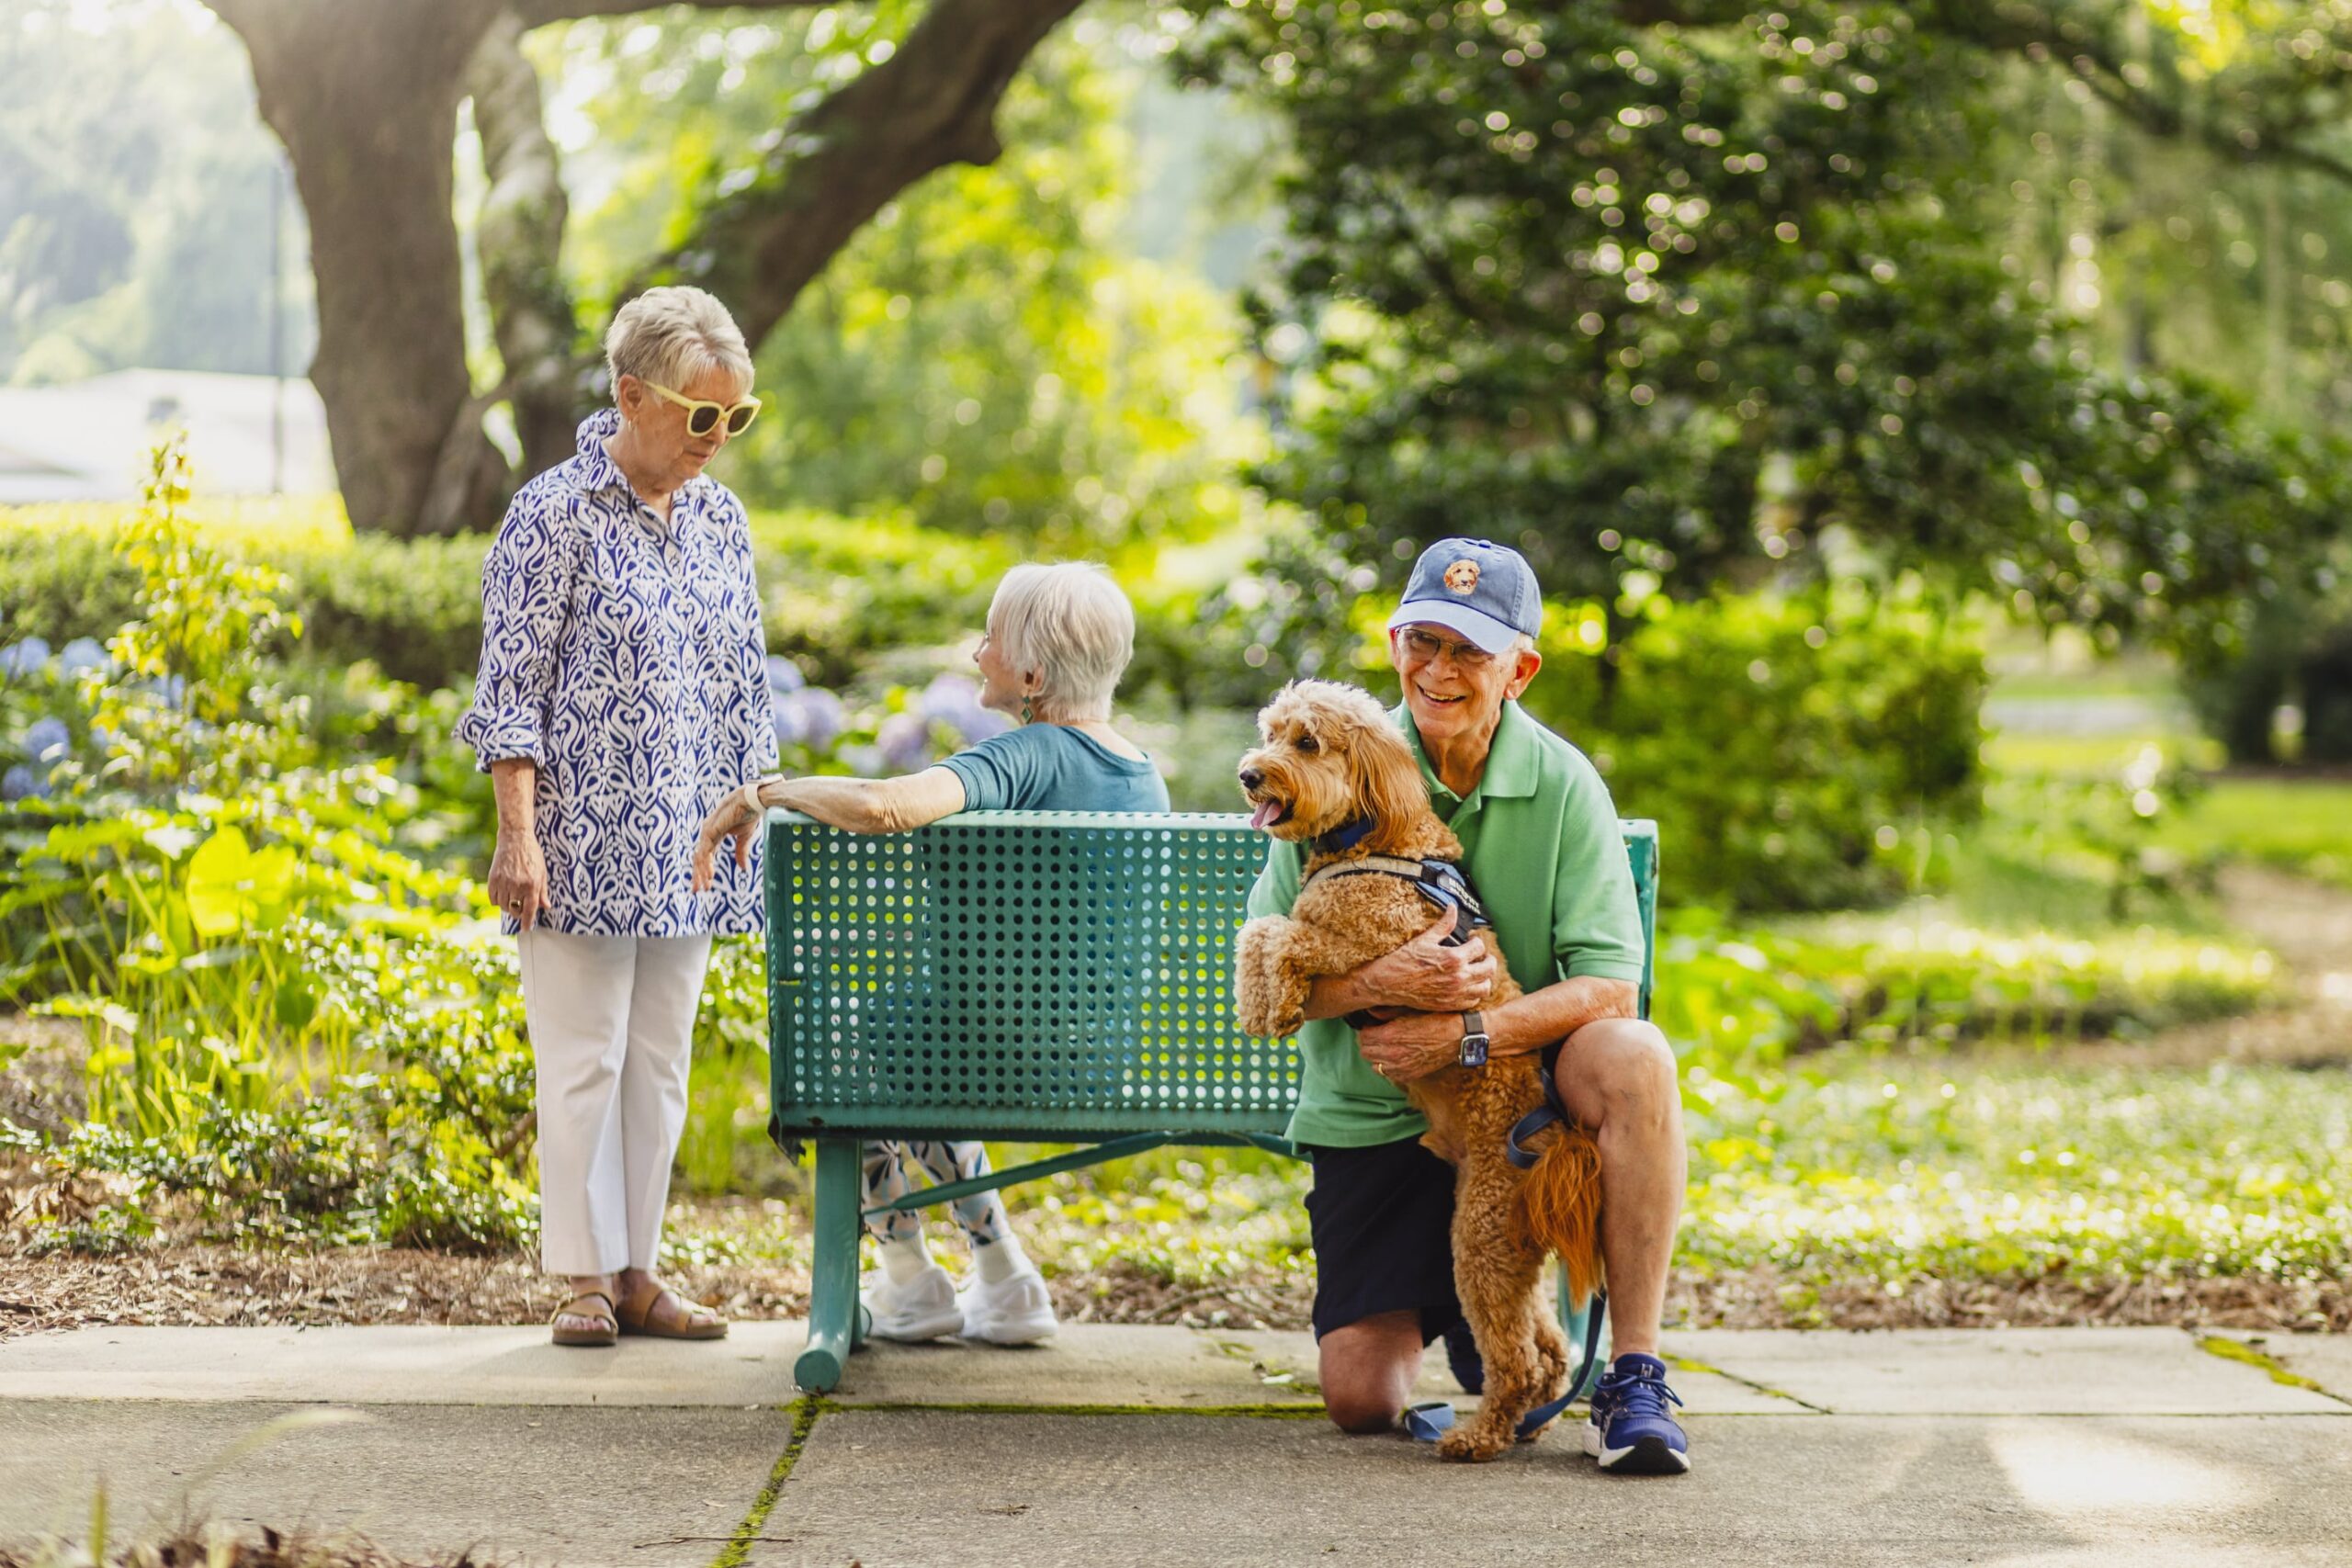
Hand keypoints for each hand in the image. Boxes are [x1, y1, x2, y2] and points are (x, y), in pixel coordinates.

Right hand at [487, 830, 553, 928]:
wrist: (515, 838)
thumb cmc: (532, 855)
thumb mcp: (542, 872)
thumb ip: (543, 891)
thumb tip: (546, 907)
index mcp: (532, 885)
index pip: (530, 910)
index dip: (527, 922)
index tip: (525, 928)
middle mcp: (518, 886)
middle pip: (515, 910)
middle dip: (518, 913)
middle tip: (520, 909)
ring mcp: (504, 882)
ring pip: (503, 906)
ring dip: (508, 907)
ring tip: (512, 900)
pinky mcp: (493, 879)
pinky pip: (493, 898)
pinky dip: (497, 900)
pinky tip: (502, 895)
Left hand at [692, 781, 764, 890]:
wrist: (752, 801)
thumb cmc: (748, 815)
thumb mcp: (744, 838)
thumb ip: (740, 852)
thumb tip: (742, 869)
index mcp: (714, 835)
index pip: (705, 856)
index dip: (703, 871)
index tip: (705, 885)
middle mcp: (707, 833)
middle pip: (698, 858)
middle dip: (697, 875)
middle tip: (696, 891)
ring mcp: (706, 831)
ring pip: (700, 857)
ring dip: (701, 873)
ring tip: (705, 887)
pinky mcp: (709, 831)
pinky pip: (705, 851)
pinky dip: (705, 864)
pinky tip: (709, 875)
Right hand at [1353, 909, 1496, 1013]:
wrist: (1388, 983)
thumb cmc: (1404, 959)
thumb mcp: (1425, 939)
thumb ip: (1444, 924)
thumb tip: (1453, 907)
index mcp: (1454, 958)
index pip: (1479, 947)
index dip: (1476, 941)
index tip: (1471, 940)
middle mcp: (1459, 977)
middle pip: (1489, 968)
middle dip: (1488, 959)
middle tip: (1482, 955)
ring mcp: (1455, 993)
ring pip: (1485, 987)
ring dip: (1485, 977)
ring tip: (1477, 971)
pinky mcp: (1450, 1005)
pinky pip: (1473, 1001)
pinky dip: (1475, 992)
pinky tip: (1467, 985)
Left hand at [1358, 1011, 1466, 1084]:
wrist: (1458, 1036)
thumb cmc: (1435, 1018)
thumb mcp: (1408, 1009)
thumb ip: (1386, 1012)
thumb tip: (1370, 1012)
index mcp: (1389, 1036)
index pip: (1362, 1036)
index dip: (1367, 1029)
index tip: (1373, 1025)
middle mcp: (1392, 1055)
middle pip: (1365, 1052)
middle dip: (1369, 1042)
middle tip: (1377, 1035)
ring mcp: (1401, 1068)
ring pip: (1375, 1065)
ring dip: (1377, 1056)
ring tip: (1387, 1046)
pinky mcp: (1409, 1076)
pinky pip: (1389, 1074)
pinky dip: (1389, 1066)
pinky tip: (1397, 1057)